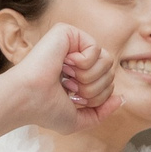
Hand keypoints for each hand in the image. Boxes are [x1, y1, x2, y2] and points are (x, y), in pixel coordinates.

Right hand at [1, 22, 118, 133]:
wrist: (28, 99)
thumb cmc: (46, 111)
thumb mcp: (78, 119)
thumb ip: (102, 112)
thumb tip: (122, 98)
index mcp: (77, 74)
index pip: (108, 82)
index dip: (97, 97)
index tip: (73, 99)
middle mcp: (76, 57)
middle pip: (110, 71)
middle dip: (95, 89)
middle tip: (70, 89)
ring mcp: (71, 44)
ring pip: (108, 60)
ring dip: (90, 77)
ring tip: (69, 78)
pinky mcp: (67, 32)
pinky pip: (96, 48)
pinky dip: (84, 63)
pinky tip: (65, 64)